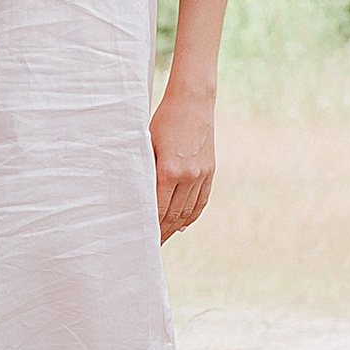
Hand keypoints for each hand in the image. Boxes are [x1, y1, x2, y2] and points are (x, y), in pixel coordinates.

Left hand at [149, 74, 214, 238]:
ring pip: (189, 210)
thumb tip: (139, 197)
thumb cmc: (163, 120)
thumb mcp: (147, 143)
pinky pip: (202, 200)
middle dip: (161, 232)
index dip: (150, 227)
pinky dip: (192, 215)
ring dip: (176, 227)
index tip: (141, 239)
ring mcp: (202, 174)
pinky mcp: (210, 170)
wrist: (193, 102)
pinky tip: (183, 225)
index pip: (158, 208)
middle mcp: (189, 175)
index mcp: (169, 170)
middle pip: (174, 214)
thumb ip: (145, 170)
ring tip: (164, 238)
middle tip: (149, 246)